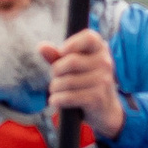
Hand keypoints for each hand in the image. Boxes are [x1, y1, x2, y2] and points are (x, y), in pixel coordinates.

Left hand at [39, 27, 123, 142]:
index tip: (62, 53)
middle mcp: (105, 63)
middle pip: (71, 61)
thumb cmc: (85, 82)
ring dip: (55, 88)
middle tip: (56, 78)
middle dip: (56, 71)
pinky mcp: (97, 99)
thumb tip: (41, 47)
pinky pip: (68, 97)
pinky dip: (57, 100)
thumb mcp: (72, 67)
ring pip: (67, 81)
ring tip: (56, 91)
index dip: (72, 43)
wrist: (105, 110)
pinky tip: (56, 101)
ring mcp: (103, 81)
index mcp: (100, 49)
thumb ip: (57, 56)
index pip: (90, 37)